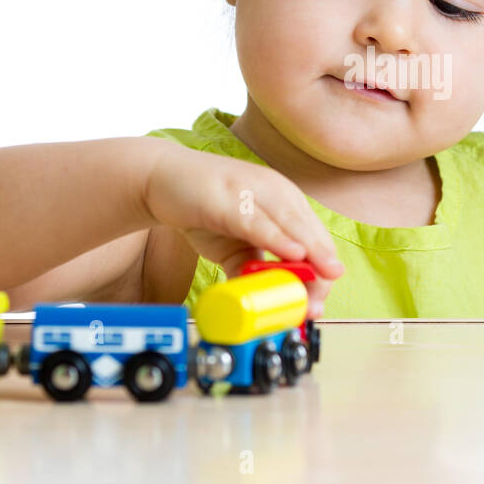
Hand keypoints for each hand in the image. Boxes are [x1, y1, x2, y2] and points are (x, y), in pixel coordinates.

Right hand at [144, 145, 343, 311]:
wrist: (161, 179)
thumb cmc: (203, 210)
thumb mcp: (234, 248)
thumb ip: (252, 271)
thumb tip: (271, 304)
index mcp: (286, 203)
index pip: (315, 240)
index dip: (322, 272)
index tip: (317, 303)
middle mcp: (277, 192)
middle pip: (310, 235)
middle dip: (319, 272)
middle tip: (316, 304)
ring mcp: (255, 191)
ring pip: (291, 225)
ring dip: (309, 256)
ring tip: (320, 282)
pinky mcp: (230, 197)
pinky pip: (259, 222)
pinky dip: (277, 239)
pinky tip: (293, 254)